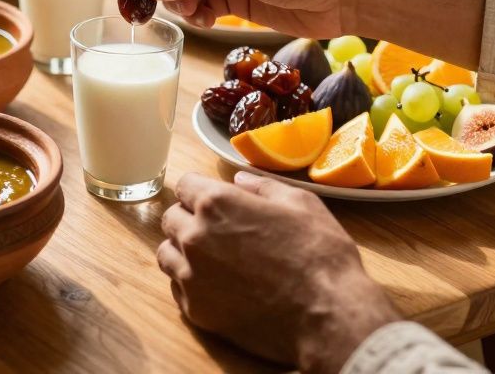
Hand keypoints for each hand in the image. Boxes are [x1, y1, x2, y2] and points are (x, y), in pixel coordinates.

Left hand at [157, 172, 398, 372]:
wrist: (327, 315)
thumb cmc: (319, 254)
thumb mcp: (300, 203)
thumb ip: (261, 187)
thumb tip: (238, 180)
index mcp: (216, 204)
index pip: (184, 185)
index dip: (201, 190)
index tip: (214, 200)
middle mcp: (195, 237)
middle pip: (171, 219)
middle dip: (189, 218)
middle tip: (218, 230)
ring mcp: (192, 276)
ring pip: (167, 254)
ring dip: (183, 250)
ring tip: (213, 258)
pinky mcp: (196, 310)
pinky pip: (178, 287)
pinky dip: (191, 282)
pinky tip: (218, 285)